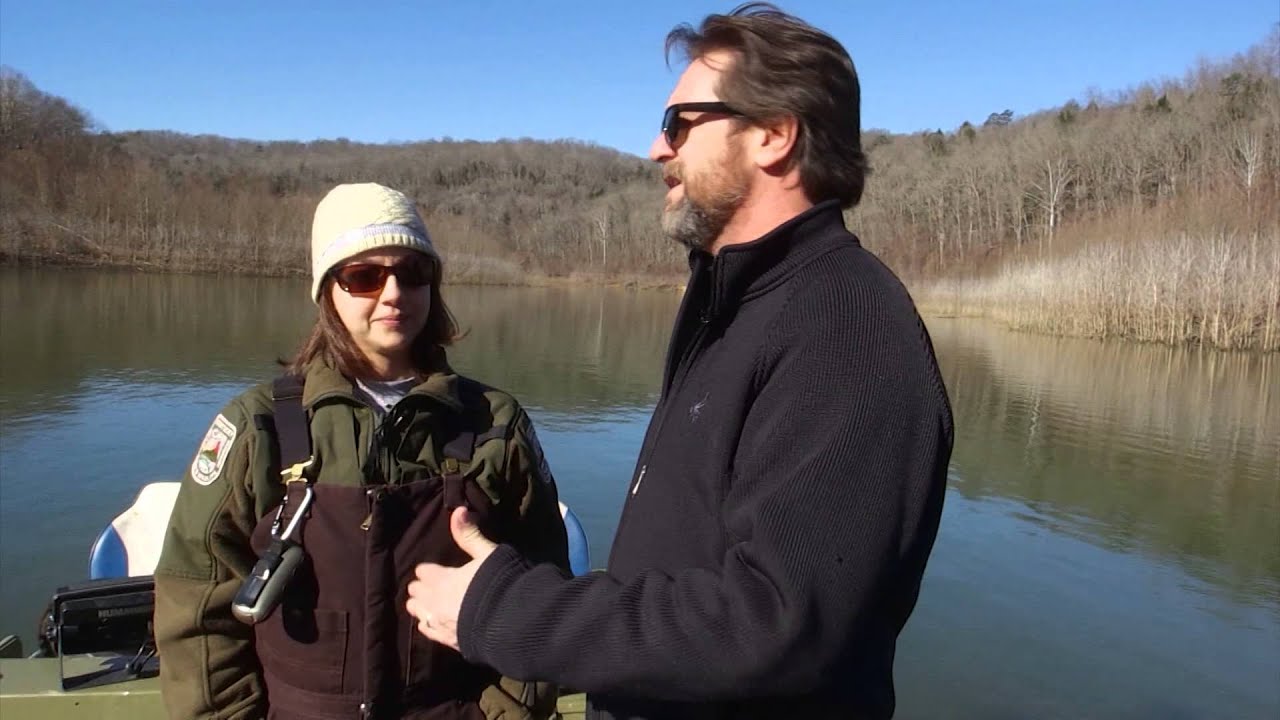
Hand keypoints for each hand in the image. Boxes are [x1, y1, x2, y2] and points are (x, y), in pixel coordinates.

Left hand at [406, 506, 497, 649]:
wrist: (513, 624)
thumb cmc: (501, 584)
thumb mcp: (489, 554)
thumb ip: (470, 535)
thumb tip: (459, 510)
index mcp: (443, 579)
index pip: (424, 572)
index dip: (428, 570)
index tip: (432, 569)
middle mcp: (436, 602)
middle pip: (417, 593)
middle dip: (421, 588)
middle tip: (430, 585)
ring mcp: (441, 624)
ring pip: (418, 613)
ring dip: (421, 606)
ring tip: (428, 604)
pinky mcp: (449, 641)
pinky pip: (428, 632)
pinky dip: (427, 625)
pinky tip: (431, 623)